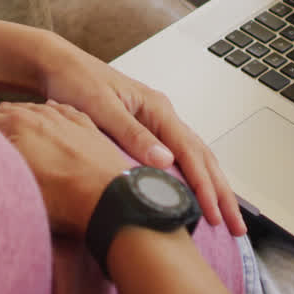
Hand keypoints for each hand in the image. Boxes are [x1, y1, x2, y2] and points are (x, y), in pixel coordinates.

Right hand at [0, 101, 130, 236]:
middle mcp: (39, 115)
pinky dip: (46, 115)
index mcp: (17, 126)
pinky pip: (60, 112)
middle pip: (3, 113)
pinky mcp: (86, 124)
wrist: (114, 199)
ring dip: (15, 118)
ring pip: (31, 110)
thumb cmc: (66, 202)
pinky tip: (43, 116)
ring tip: (2, 126)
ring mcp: (64, 118)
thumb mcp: (20, 189)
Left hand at [35, 37, 246, 235]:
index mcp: (156, 108)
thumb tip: (165, 161)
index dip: (204, 186)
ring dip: (213, 189)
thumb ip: (131, 134)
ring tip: (225, 218)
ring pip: (196, 159)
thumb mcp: (100, 108)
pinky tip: (197, 198)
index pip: (190, 153)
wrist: (57, 66)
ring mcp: (157, 123)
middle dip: (221, 193)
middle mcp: (162, 115)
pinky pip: (180, 158)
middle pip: (203, 158)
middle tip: (236, 227)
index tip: (212, 214)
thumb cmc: (74, 82)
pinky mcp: (147, 131)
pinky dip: (194, 180)